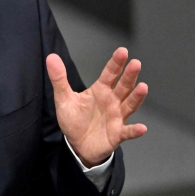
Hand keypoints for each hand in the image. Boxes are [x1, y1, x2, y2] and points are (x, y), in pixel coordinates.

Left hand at [46, 48, 147, 166]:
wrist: (77, 144)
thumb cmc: (74, 120)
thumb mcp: (63, 98)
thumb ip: (59, 79)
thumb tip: (51, 57)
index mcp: (100, 90)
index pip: (110, 74)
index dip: (116, 63)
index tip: (122, 51)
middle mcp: (112, 101)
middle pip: (123, 86)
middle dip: (129, 75)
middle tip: (135, 63)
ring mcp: (117, 117)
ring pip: (129, 105)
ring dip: (136, 97)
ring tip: (143, 87)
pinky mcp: (117, 133)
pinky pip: (127, 132)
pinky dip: (135, 130)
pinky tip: (141, 128)